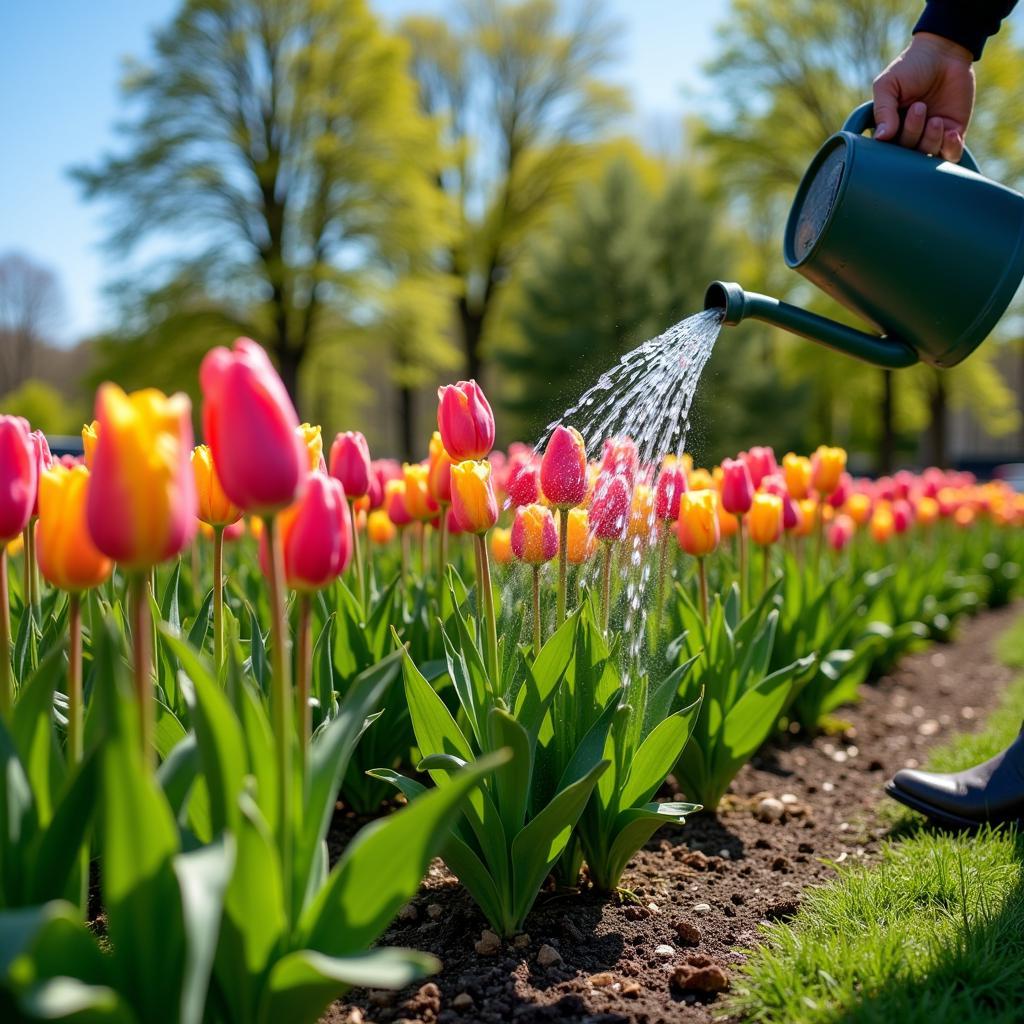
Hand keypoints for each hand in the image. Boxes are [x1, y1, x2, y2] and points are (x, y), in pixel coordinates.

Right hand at [873, 32, 974, 161]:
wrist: (945, 51)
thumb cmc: (912, 66)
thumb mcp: (888, 85)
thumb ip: (882, 111)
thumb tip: (880, 138)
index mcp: (889, 128)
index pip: (886, 153)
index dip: (889, 148)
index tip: (892, 128)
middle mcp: (909, 136)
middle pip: (907, 156)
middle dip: (912, 133)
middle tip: (919, 107)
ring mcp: (931, 136)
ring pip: (927, 157)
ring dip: (931, 140)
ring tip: (935, 119)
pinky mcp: (953, 132)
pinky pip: (951, 155)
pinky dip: (950, 148)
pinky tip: (950, 132)